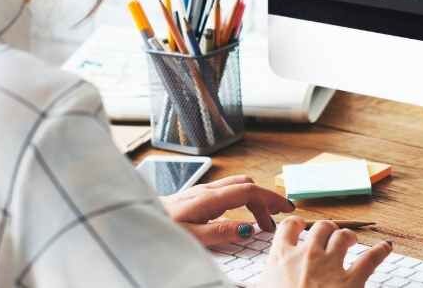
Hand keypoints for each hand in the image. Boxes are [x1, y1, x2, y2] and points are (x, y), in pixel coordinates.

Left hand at [159, 175, 294, 246]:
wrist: (136, 219)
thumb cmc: (160, 229)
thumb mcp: (191, 237)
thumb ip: (220, 232)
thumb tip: (248, 229)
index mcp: (208, 198)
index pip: (249, 190)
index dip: (271, 198)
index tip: (286, 209)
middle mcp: (206, 190)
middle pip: (246, 185)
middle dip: (265, 200)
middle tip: (273, 222)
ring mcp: (200, 191)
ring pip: (236, 186)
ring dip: (253, 199)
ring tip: (260, 221)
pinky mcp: (195, 196)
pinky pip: (226, 192)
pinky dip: (240, 201)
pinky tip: (238, 217)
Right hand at [255, 217, 392, 287]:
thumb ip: (266, 281)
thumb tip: (256, 284)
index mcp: (281, 258)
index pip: (288, 227)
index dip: (297, 224)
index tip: (300, 226)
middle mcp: (307, 255)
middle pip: (321, 227)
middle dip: (327, 230)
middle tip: (330, 236)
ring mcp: (331, 265)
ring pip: (344, 236)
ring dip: (348, 236)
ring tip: (351, 240)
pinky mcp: (352, 280)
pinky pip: (370, 258)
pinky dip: (380, 251)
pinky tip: (385, 247)